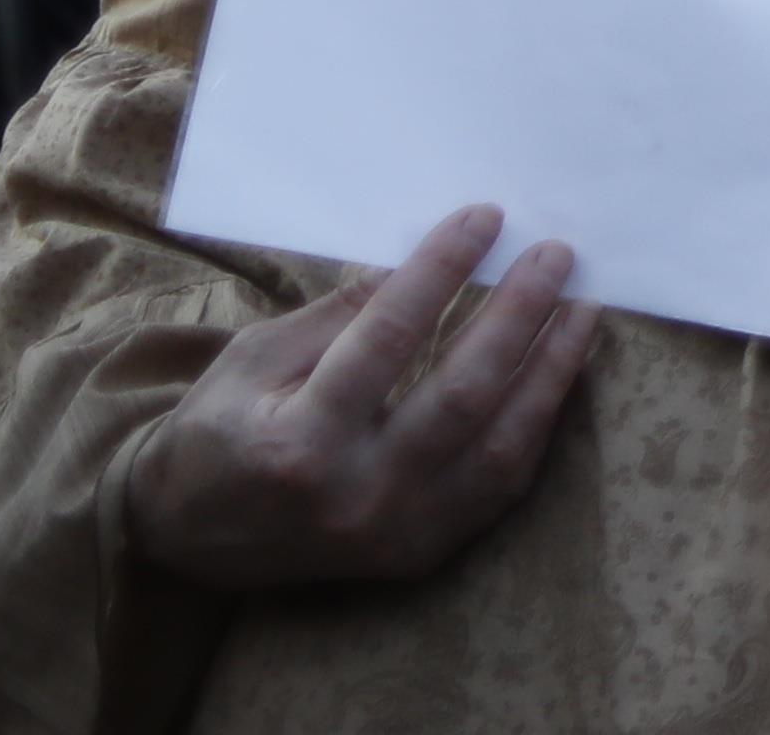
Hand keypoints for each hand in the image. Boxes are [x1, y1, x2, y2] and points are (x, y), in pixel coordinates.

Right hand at [115, 207, 595, 592]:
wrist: (187, 540)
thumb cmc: (219, 431)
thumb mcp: (252, 360)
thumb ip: (336, 316)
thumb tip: (418, 259)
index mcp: (298, 440)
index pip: (387, 338)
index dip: (441, 271)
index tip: (485, 217)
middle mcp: (355, 494)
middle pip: (464, 393)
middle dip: (520, 314)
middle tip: (556, 253)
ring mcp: (395, 532)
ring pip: (501, 444)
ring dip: (552, 369)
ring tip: (583, 306)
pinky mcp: (421, 552)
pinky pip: (500, 484)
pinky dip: (537, 423)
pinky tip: (559, 371)